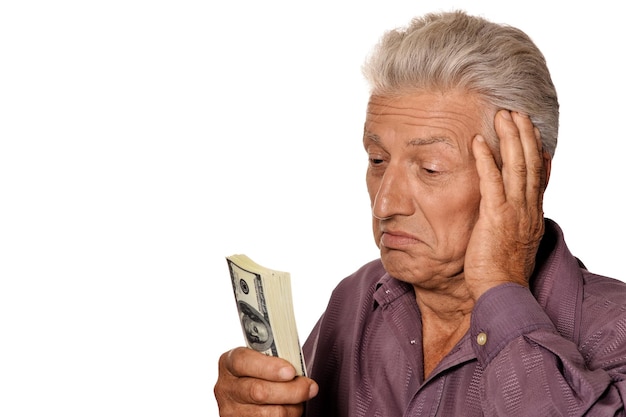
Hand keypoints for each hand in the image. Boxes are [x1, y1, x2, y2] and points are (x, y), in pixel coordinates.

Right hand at [214, 347, 318, 416]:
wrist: (249, 396)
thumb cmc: (261, 374)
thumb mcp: (262, 361)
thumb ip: (276, 363)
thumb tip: (302, 376)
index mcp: (230, 362)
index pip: (244, 361)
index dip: (269, 367)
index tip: (291, 371)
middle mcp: (226, 387)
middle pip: (259, 391)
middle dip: (291, 390)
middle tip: (309, 388)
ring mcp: (230, 411)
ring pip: (268, 414)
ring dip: (292, 409)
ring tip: (300, 402)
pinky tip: (290, 411)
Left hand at [464, 110, 548, 299]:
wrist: (502, 292)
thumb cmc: (502, 270)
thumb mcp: (514, 240)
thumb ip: (514, 219)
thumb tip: (511, 207)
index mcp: (532, 213)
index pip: (538, 175)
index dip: (535, 149)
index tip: (530, 129)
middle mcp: (528, 208)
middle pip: (531, 163)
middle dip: (524, 135)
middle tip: (516, 112)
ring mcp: (514, 212)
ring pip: (517, 167)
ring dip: (510, 139)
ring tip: (503, 116)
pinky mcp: (496, 217)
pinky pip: (492, 182)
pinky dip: (486, 160)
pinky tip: (479, 142)